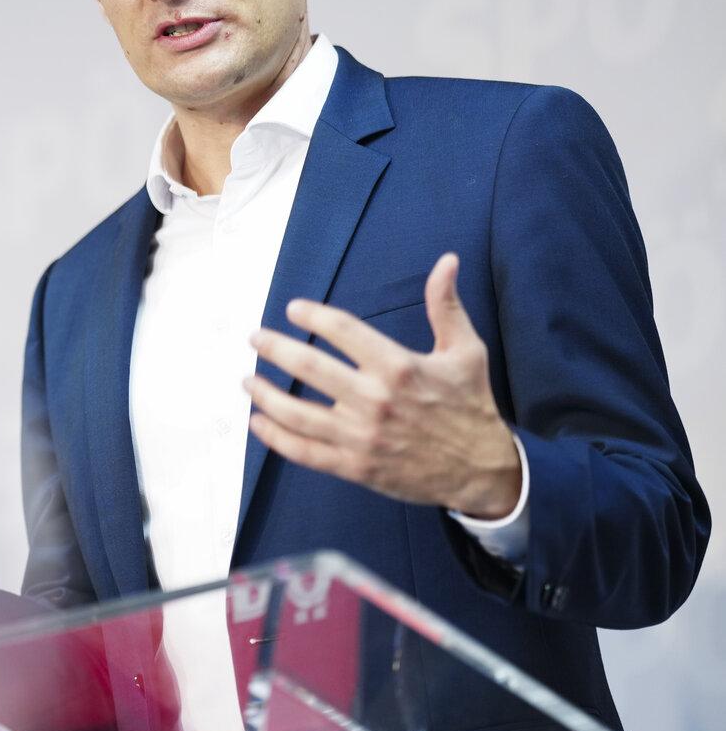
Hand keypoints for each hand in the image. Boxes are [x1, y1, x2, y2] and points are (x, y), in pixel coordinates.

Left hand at [244, 253, 521, 517]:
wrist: (483, 470)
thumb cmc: (471, 404)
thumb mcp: (466, 351)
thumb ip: (446, 306)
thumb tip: (446, 260)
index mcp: (399, 367)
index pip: (344, 331)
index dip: (314, 315)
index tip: (293, 309)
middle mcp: (375, 401)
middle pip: (309, 367)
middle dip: (275, 349)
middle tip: (255, 339)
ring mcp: (362, 436)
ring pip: (297, 414)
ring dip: (265, 395)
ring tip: (247, 380)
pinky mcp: (356, 467)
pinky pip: (305, 452)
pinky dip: (276, 438)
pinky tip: (258, 422)